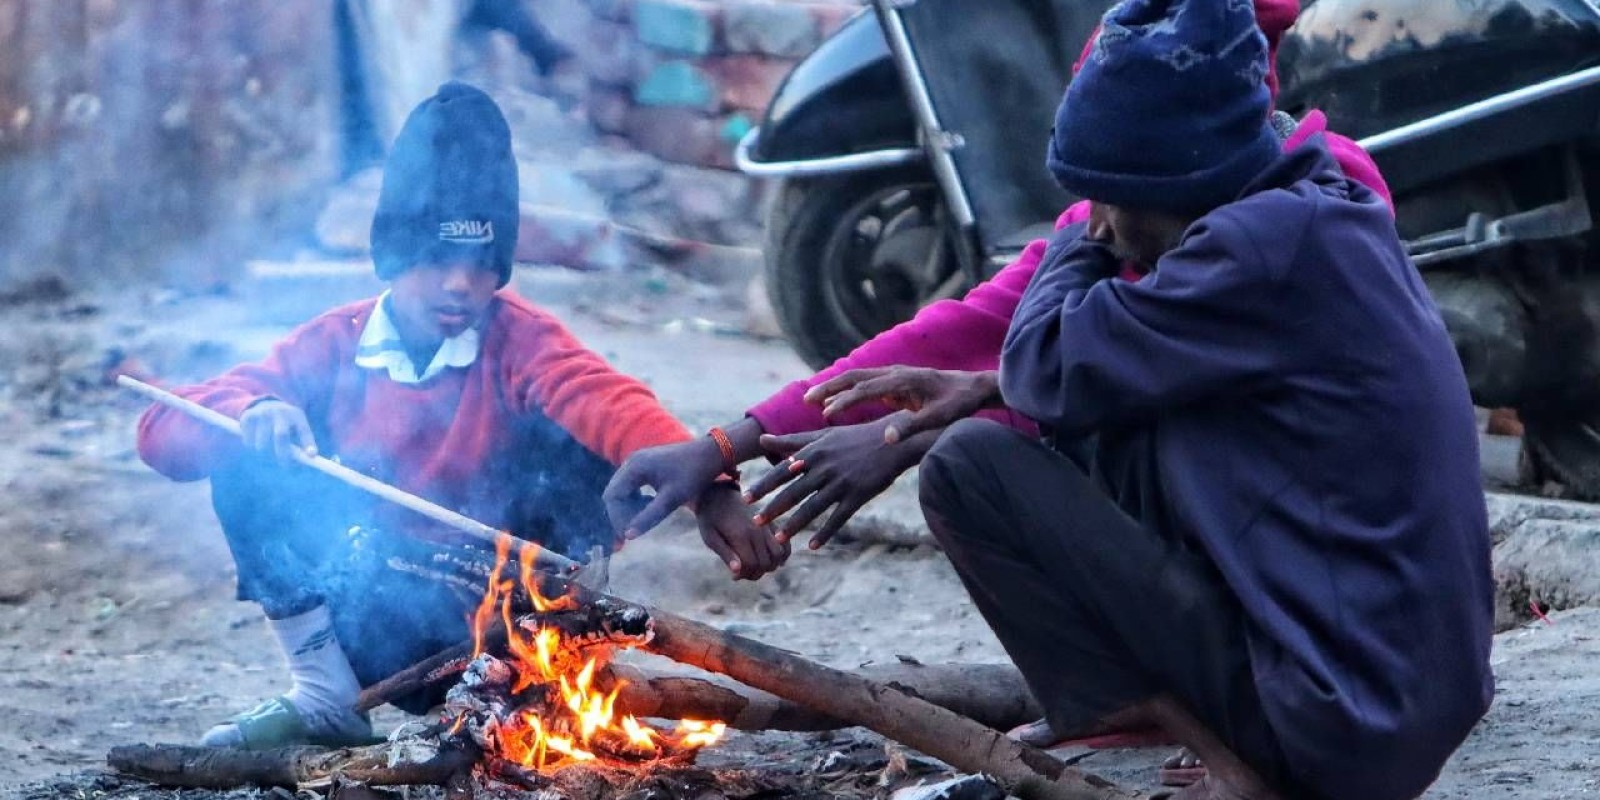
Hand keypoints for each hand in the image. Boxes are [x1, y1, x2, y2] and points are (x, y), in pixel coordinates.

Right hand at [239, 400, 317, 462]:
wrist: (265, 404)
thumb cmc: (286, 422)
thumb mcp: (297, 426)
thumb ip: (304, 442)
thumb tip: (311, 457)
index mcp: (296, 415)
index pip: (304, 430)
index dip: (308, 443)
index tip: (311, 456)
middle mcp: (280, 412)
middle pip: (281, 435)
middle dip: (283, 454)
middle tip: (284, 465)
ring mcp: (263, 413)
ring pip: (262, 443)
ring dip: (264, 453)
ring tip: (265, 452)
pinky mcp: (248, 416)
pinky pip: (248, 440)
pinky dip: (251, 447)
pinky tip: (254, 442)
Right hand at [602, 438, 724, 538]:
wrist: (711, 453)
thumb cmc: (693, 475)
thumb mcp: (672, 499)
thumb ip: (648, 517)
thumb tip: (627, 536)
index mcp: (635, 467)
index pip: (613, 497)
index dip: (616, 518)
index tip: (626, 536)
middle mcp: (632, 461)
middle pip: (614, 493)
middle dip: (620, 514)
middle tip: (630, 534)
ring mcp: (638, 461)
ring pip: (622, 490)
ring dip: (628, 507)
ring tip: (641, 522)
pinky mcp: (646, 464)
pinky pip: (632, 485)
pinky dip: (636, 499)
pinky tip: (649, 507)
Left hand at [695, 483, 788, 579]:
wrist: (718, 495)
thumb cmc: (710, 519)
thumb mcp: (710, 537)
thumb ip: (725, 554)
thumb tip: (736, 573)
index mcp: (741, 535)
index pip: (752, 565)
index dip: (744, 575)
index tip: (734, 576)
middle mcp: (758, 531)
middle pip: (766, 563)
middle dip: (755, 573)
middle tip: (742, 572)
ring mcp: (767, 527)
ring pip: (779, 555)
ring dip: (769, 566)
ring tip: (754, 565)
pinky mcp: (771, 523)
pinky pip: (785, 543)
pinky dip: (782, 555)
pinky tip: (769, 558)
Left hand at [744, 416, 933, 550]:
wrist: (893, 441)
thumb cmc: (854, 438)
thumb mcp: (822, 435)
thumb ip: (791, 440)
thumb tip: (762, 439)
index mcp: (814, 452)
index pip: (782, 471)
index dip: (764, 485)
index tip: (745, 497)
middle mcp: (825, 468)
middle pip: (794, 492)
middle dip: (773, 508)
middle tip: (755, 521)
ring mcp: (842, 483)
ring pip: (813, 508)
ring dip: (794, 524)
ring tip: (779, 538)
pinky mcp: (858, 496)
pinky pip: (838, 518)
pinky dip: (825, 533)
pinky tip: (813, 546)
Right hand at [804, 367, 999, 443]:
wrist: (973, 387)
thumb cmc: (957, 404)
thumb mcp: (937, 419)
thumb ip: (911, 426)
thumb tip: (887, 438)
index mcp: (903, 381)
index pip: (867, 388)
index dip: (846, 400)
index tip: (828, 412)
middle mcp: (895, 373)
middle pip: (855, 376)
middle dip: (830, 387)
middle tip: (806, 400)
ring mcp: (894, 375)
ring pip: (856, 377)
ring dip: (834, 387)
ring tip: (811, 400)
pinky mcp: (894, 381)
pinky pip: (864, 383)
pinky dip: (846, 390)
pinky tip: (833, 404)